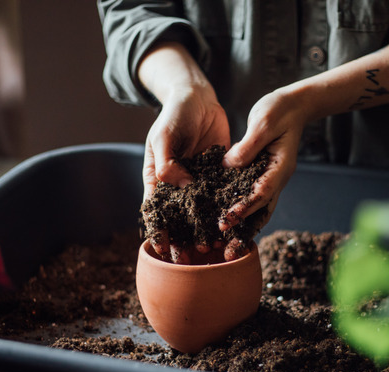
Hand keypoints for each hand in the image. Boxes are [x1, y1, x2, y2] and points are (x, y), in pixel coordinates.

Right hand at [137, 42, 230, 262]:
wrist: (199, 98)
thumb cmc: (174, 114)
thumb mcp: (164, 135)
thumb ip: (167, 161)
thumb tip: (177, 185)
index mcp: (158, 177)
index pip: (156, 211)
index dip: (158, 231)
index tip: (164, 249)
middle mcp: (178, 184)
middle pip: (178, 218)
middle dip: (183, 239)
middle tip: (191, 257)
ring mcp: (198, 181)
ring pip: (200, 212)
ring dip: (205, 231)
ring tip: (213, 249)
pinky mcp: (217, 175)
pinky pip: (221, 197)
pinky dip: (224, 212)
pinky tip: (233, 227)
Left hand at [219, 87, 307, 234]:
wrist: (293, 105)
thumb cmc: (279, 110)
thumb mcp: (263, 122)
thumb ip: (248, 146)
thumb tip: (229, 165)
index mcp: (280, 167)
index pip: (261, 193)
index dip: (243, 208)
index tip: (226, 220)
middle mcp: (276, 178)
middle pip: (260, 212)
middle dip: (243, 231)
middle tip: (226, 251)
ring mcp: (270, 179)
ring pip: (257, 211)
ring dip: (242, 229)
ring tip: (225, 248)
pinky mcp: (260, 176)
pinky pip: (250, 199)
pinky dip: (240, 213)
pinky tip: (224, 224)